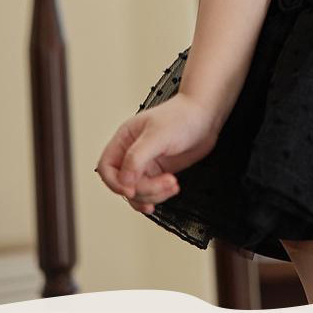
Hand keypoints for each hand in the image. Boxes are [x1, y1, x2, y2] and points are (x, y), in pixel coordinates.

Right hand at [95, 93, 218, 214]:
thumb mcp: (157, 135)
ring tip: (172, 184)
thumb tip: (124, 181)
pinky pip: (151, 192)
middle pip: (124, 184)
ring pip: (137, 192)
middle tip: (163, 183)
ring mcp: (146, 164)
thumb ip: (137, 158)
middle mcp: (132, 153)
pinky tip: (171, 189)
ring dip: (154, 194)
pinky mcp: (159, 172)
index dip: (115, 182)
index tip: (130, 190)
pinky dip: (160, 195)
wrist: (206, 117)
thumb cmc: (182, 116)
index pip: (107, 167)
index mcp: (125, 139)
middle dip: (143, 189)